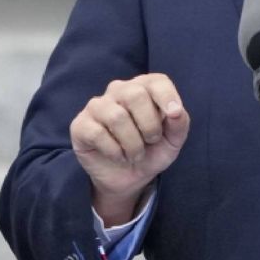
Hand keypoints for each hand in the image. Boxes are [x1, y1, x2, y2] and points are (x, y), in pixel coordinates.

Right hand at [69, 73, 189, 224]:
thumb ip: (179, 124)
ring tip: (135, 154)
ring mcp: (97, 106)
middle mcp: (119, 91)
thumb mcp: (172, 141)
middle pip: (135, 95)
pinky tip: (118, 156)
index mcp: (144, 88)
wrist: (128, 178)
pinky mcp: (80, 124)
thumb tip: (176, 111)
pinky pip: (97, 133)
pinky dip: (114, 150)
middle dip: (149, 124)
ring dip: (132, 143)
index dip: (167, 95)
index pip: (156, 81)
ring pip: (117, 116)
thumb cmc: (151, 152)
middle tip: (151, 141)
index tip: (174, 114)